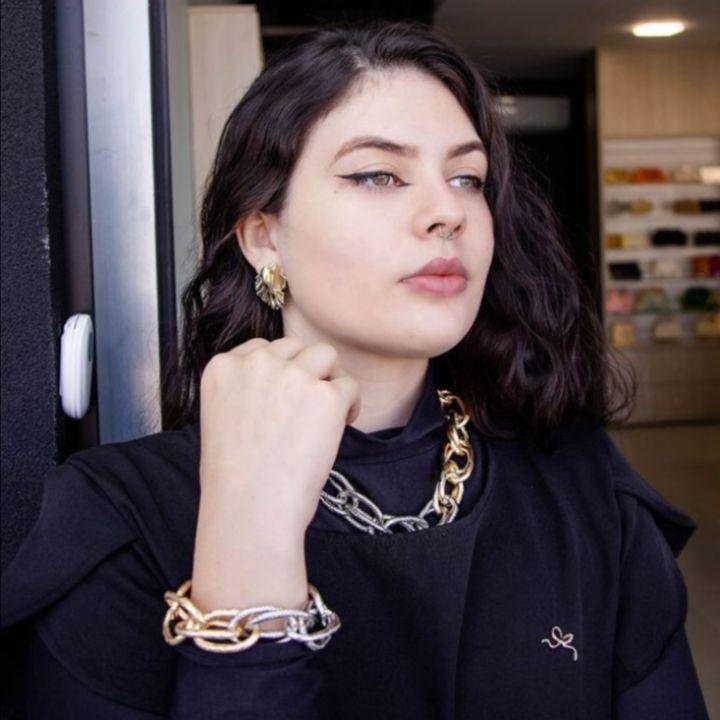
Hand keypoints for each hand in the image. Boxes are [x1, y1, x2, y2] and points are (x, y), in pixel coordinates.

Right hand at [197, 335, 361, 535]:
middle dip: (305, 371)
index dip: (279, 371)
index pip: (260, 349)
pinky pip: (349, 386)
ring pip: (326, 354)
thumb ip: (246, 390)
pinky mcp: (325, 395)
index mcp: (222, 367)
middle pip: (295, 347)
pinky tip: (341, 425)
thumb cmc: (235, 479)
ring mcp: (292, 376)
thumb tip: (283, 383)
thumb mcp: (222, 419)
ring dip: (330, 378)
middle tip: (309, 406)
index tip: (284, 397)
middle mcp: (256, 363)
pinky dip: (349, 404)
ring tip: (329, 409)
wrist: (249, 509)